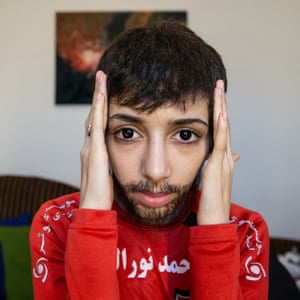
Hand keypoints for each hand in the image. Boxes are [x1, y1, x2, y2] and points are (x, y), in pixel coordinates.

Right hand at [80, 71, 112, 209]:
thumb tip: (119, 155)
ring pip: (93, 116)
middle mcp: (89, 145)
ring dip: (98, 96)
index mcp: (94, 150)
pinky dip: (98, 110)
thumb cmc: (102, 193)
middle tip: (102, 77)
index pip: (97, 123)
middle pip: (93, 115)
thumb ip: (110, 161)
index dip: (100, 107)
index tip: (105, 91)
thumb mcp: (108, 173)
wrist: (94, 208)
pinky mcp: (95, 152)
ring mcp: (90, 147)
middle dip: (98, 95)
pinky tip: (102, 95)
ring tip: (102, 78)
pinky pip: (97, 126)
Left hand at [197, 80, 238, 224]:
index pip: (220, 130)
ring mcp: (223, 161)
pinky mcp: (218, 167)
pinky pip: (221, 145)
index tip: (214, 96)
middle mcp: (225, 156)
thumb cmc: (210, 200)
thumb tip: (224, 155)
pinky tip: (222, 115)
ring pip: (224, 130)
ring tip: (219, 90)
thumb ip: (214, 164)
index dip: (218, 112)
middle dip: (221, 104)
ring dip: (222, 109)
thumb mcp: (211, 178)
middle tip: (218, 84)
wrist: (214, 219)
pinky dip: (222, 129)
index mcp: (221, 158)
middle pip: (224, 125)